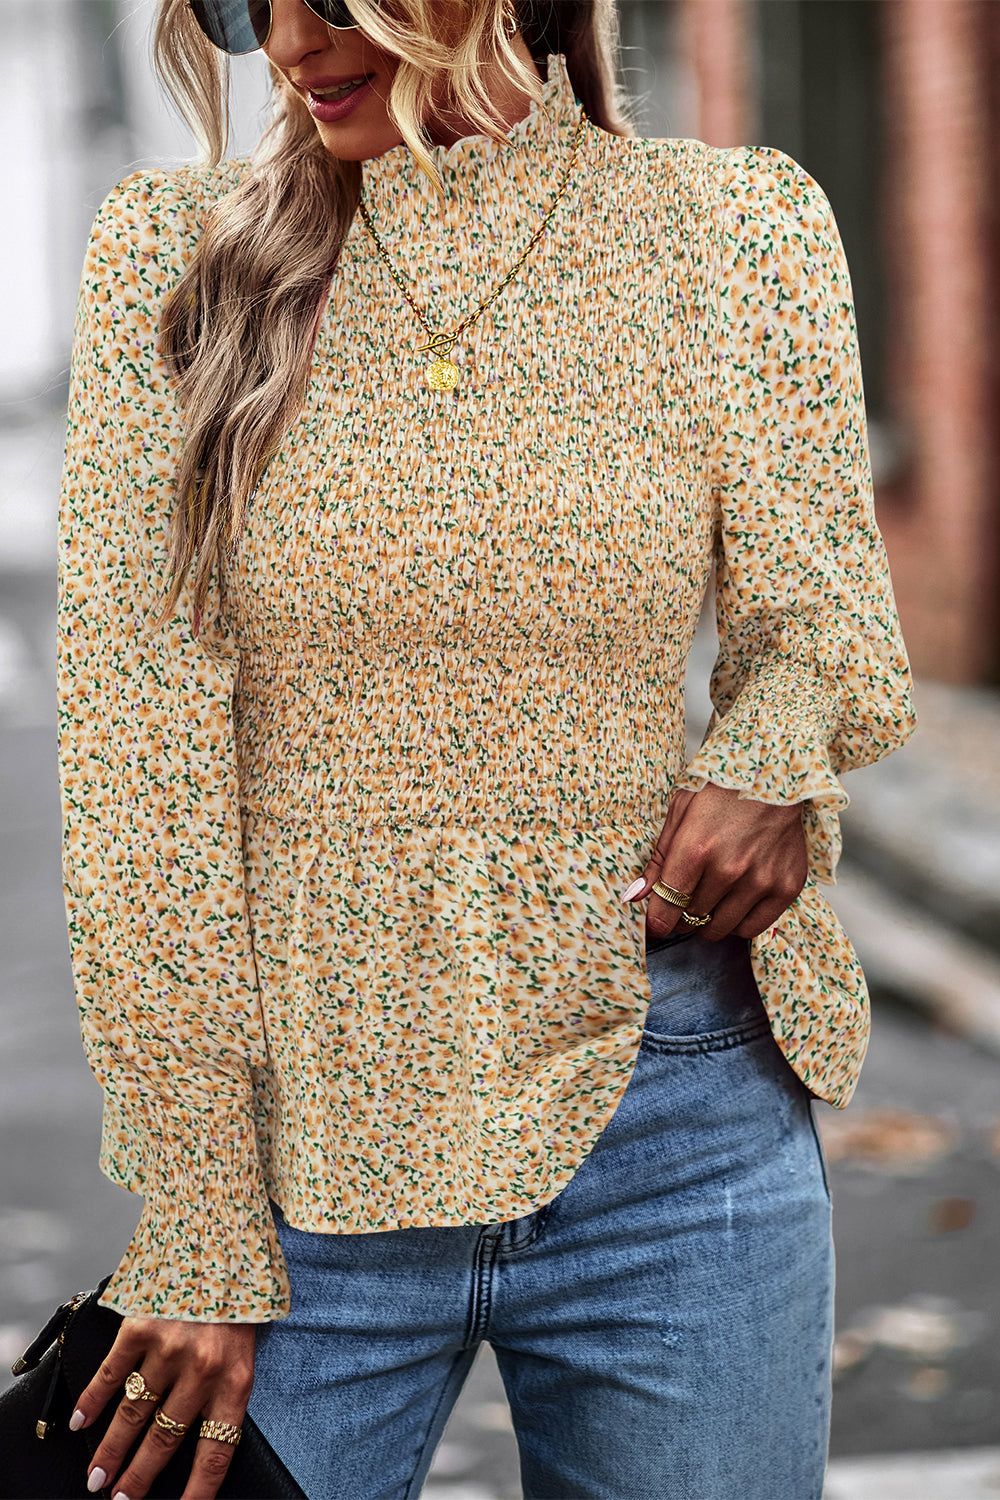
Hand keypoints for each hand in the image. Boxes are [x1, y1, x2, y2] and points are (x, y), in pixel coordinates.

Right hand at [72, 1316, 254, 1499]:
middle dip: (138, 1477)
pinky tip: (82, 1424)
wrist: (223, 1239)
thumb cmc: (234, 1302)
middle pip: (164, 1440)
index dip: (198, 1490)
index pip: (216, 1451)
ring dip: (111, 1450)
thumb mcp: (244, 1348)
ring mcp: (170, 1348)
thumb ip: (223, 1390)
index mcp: (236, 1379)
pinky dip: (92, 1402)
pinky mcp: (142, 1325)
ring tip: (97, 1476)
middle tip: (119, 1498)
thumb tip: (197, 1441)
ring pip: (133, 1415)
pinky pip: (112, 1375)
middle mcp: (203, 1369)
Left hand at [621, 783, 807, 943]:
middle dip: (681, 913)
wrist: (773, 778)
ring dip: (708, 919)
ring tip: (710, 897)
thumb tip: (635, 896)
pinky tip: (734, 902)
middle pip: (691, 919)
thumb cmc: (722, 792)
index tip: (655, 921)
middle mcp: (729, 869)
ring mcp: (761, 880)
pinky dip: (738, 922)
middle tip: (684, 898)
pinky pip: (752, 929)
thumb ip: (658, 860)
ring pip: (719, 928)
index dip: (655, 921)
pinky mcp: (786, 887)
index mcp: (695, 849)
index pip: (665, 910)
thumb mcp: (679, 814)